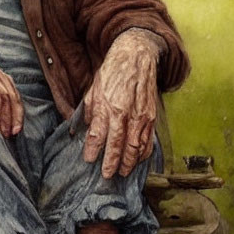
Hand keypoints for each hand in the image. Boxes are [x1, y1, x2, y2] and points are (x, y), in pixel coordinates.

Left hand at [82, 29, 163, 178]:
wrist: (136, 57)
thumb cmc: (111, 73)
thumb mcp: (93, 89)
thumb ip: (88, 111)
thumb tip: (81, 129)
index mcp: (107, 106)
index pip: (98, 134)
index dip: (93, 150)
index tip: (89, 160)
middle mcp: (124, 113)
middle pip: (117, 145)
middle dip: (112, 163)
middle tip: (106, 175)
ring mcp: (140, 116)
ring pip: (135, 146)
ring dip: (129, 163)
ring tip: (122, 173)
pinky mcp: (151, 116)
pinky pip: (148, 140)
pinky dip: (143, 154)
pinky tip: (138, 161)